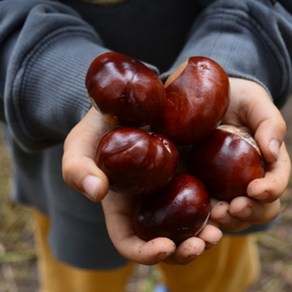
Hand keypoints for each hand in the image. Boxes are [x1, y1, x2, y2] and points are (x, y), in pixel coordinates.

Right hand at [62, 107, 221, 264]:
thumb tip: (97, 191)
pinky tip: (227, 199)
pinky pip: (202, 195)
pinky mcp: (186, 173)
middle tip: (203, 242)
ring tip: (219, 226)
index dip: (145, 252)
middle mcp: (147, 205)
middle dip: (184, 250)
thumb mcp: (78, 147)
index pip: (130, 243)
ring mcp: (168, 191)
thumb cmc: (96, 130)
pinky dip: (215, 204)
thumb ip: (78, 170)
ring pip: (188, 224)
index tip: (164, 246)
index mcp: (121, 208)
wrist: (123, 106)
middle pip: (166, 241)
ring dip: (205, 233)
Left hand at [210, 78, 290, 231]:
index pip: (277, 181)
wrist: (209, 101)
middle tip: (233, 208)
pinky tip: (197, 215)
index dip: (271, 190)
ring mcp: (226, 185)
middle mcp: (249, 178)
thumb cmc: (237, 99)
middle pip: (259, 206)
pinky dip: (206, 218)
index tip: (255, 190)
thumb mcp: (254, 103)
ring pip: (235, 214)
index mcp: (267, 161)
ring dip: (228, 220)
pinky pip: (208, 208)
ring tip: (215, 215)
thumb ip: (269, 123)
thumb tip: (272, 151)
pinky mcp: (204, 185)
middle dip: (249, 212)